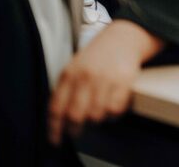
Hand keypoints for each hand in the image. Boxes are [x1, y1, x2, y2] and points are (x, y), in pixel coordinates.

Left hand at [48, 19, 163, 144]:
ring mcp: (105, 79)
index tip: (55, 140)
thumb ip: (66, 88)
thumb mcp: (76, 66)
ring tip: (97, 115)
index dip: (54, 128)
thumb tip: (59, 119)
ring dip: (96, 121)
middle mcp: (86, 76)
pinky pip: (115, 110)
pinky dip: (113, 115)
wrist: (123, 37)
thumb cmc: (98, 56)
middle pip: (75, 115)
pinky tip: (111, 109)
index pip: (56, 107)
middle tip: (77, 132)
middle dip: (75, 130)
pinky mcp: (124, 82)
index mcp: (69, 73)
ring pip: (96, 115)